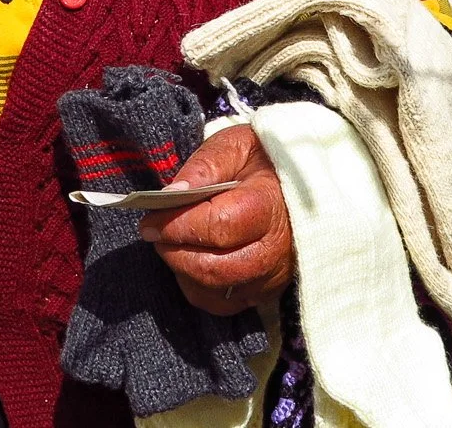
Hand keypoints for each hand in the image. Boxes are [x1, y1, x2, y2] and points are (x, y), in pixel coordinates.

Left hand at [138, 125, 292, 315]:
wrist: (302, 183)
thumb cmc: (264, 161)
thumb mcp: (237, 146)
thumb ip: (205, 166)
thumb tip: (171, 194)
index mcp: (270, 206)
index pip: (218, 226)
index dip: (177, 226)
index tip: (149, 220)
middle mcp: (277, 249)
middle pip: (215, 267)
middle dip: (174, 252)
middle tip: (153, 234)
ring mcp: (274, 276)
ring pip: (216, 290)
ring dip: (183, 271)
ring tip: (170, 244)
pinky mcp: (267, 292)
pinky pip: (224, 304)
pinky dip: (198, 288)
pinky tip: (190, 262)